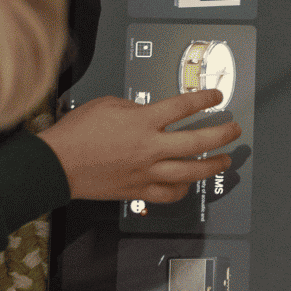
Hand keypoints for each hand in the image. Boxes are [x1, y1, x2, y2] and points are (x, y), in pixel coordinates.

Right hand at [36, 91, 239, 201]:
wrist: (57, 164)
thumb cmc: (76, 134)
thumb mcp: (107, 104)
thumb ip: (134, 107)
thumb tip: (149, 113)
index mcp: (142, 121)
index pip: (183, 106)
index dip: (205, 100)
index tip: (217, 97)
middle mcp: (149, 148)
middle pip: (198, 141)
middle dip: (221, 134)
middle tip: (233, 129)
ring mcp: (146, 172)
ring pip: (191, 171)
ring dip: (212, 165)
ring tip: (223, 160)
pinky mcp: (139, 190)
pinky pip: (170, 193)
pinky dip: (183, 189)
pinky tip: (188, 183)